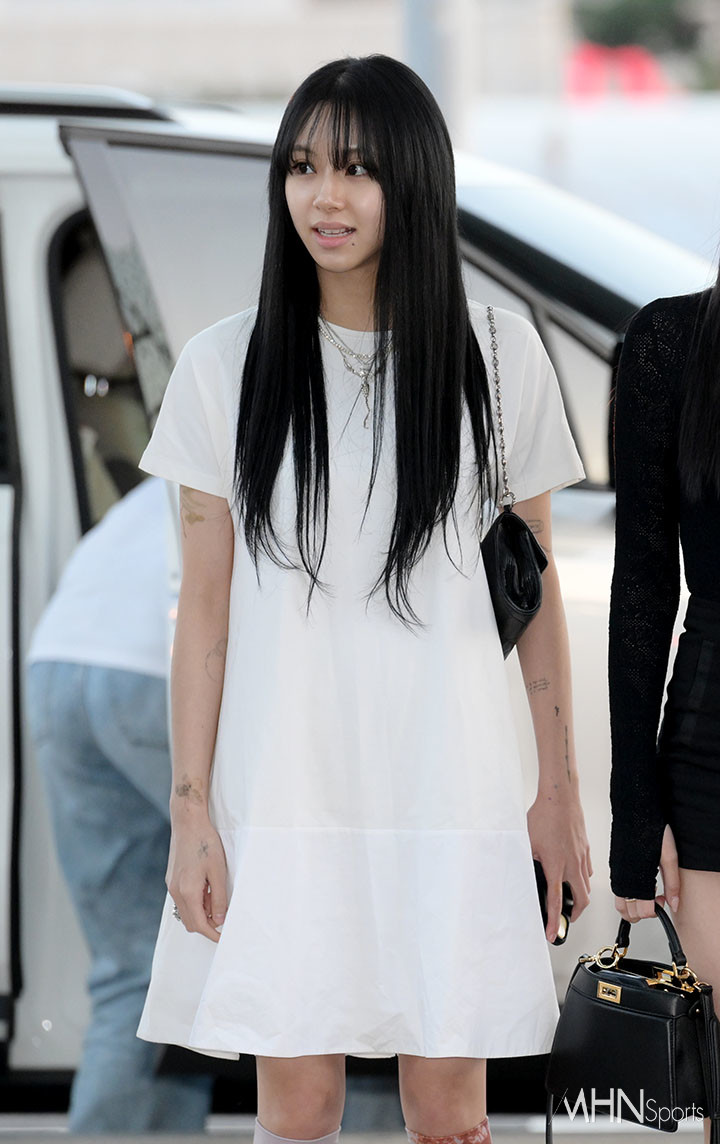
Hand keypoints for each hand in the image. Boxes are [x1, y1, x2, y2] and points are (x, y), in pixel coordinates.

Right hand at [167, 814, 227, 942]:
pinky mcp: (172, 878)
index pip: (199, 924)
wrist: (188, 822)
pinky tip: (207, 890)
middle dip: (206, 926)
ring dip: (201, 913)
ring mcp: (171, 885)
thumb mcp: (218, 872)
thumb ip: (218, 898)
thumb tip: (219, 920)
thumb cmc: (205, 843)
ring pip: (186, 911)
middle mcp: (175, 891)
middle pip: (190, 922)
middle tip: (223, 920)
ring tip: (217, 900)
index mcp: (187, 892)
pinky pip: (183, 899)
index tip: (223, 938)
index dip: (212, 934)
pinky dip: (195, 902)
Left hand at [527, 794, 591, 941]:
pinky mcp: (586, 848)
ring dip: (579, 896)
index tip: (551, 933)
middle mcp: (572, 864)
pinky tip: (573, 874)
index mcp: (556, 865)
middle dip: (574, 914)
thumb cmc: (544, 816)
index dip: (553, 921)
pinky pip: (587, 870)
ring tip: (569, 898)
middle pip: (581, 900)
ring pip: (586, 885)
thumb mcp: (527, 842)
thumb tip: (525, 873)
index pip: (555, 901)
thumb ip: (529, 861)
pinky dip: (582, 878)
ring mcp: (581, 856)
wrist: (560, 797)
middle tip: (564, 918)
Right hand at [614, 824, 679, 922]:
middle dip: (643, 912)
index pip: (643, 911)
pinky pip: (616, 891)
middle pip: (628, 912)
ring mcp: (616, 873)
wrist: (634, 810)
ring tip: (646, 896)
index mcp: (637, 878)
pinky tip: (638, 884)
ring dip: (632, 907)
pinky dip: (626, 896)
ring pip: (620, 904)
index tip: (663, 900)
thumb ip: (672, 883)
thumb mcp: (669, 857)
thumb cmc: (650, 828)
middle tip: (656, 900)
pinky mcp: (614, 866)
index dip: (655, 911)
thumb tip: (674, 903)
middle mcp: (623, 878)